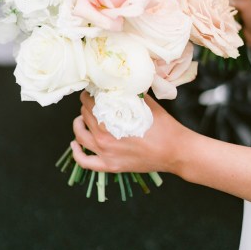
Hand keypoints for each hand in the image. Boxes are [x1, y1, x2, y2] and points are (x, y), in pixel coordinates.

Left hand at [71, 90, 190, 174]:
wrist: (175, 151)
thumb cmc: (164, 127)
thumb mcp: (146, 103)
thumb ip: (130, 94)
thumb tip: (120, 83)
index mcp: (112, 118)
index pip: (91, 101)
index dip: (91, 94)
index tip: (94, 91)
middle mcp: (105, 136)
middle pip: (86, 115)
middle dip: (87, 106)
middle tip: (92, 101)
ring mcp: (106, 153)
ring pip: (80, 135)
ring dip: (78, 123)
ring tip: (82, 117)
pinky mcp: (110, 166)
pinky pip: (84, 162)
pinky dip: (76, 152)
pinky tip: (75, 143)